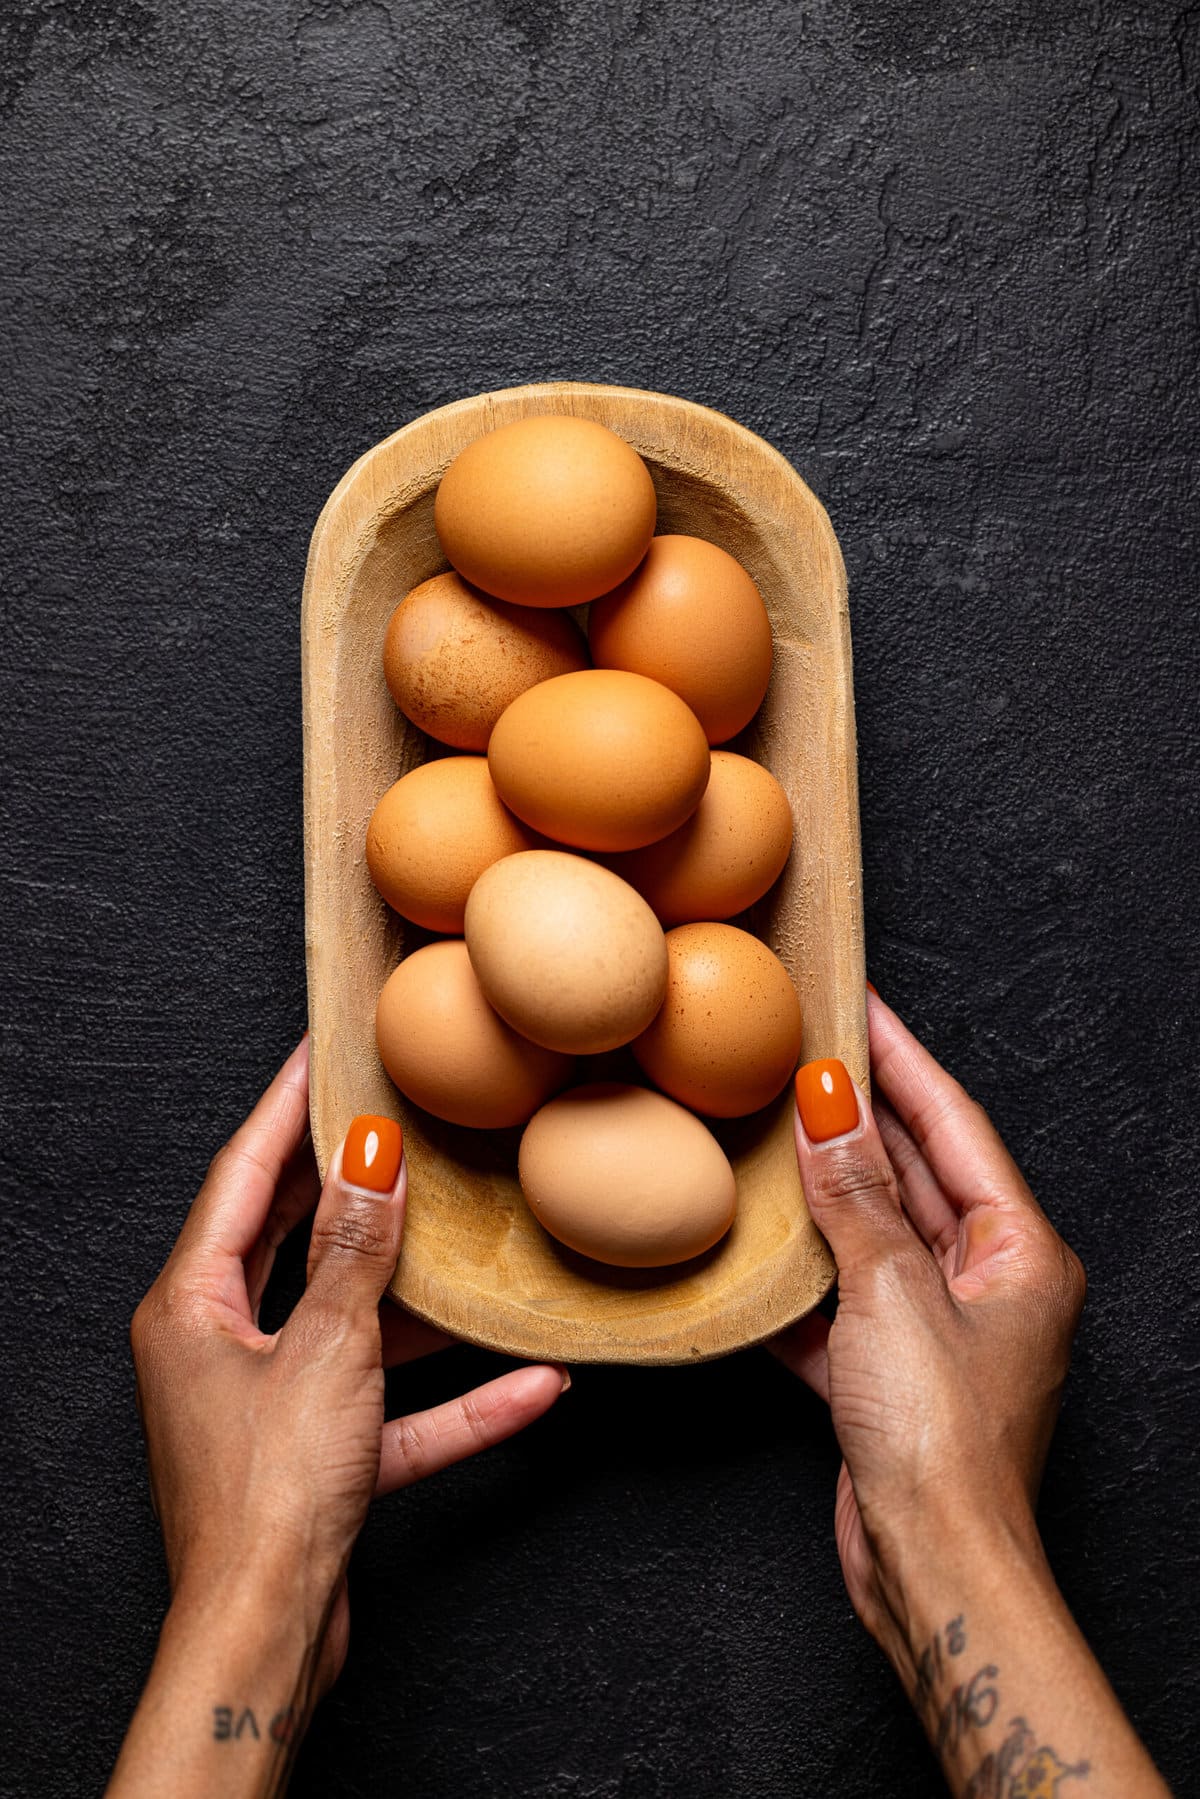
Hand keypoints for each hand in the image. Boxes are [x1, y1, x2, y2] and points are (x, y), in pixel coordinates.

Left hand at [123, 1036, 564, 1778]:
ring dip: (416, 1297)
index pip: (242, 1176)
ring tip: (471, 1237)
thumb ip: (355, 1252)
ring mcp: (267, 1404)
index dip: (286, 1107)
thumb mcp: (326, 1347)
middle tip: (392, 1115)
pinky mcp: (315, 1460)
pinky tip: (534, 1386)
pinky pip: (393, 1412)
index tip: (320, 1050)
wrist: (264, 1638)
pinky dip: (454, 1400)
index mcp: (190, 1305)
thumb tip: (371, 1158)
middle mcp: (218, 1346)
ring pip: (348, 1323)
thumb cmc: (267, 1496)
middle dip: (346, 1182)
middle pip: (289, 1239)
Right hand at [773, 991, 1085, 1668]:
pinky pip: (838, 1303)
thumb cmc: (943, 1440)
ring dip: (820, 1193)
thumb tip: (827, 1104)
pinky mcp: (890, 1376)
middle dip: (856, 1116)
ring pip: (871, 1236)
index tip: (859, 1002)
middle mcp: (988, 1284)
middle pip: (913, 1174)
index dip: (900, 1058)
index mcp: (1019, 1251)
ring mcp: (938, 1331)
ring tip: (765, 1129)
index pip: (952, 1124)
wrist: (935, 1571)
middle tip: (800, 1050)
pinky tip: (748, 1250)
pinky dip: (797, 1279)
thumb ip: (852, 1195)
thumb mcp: (890, 1289)